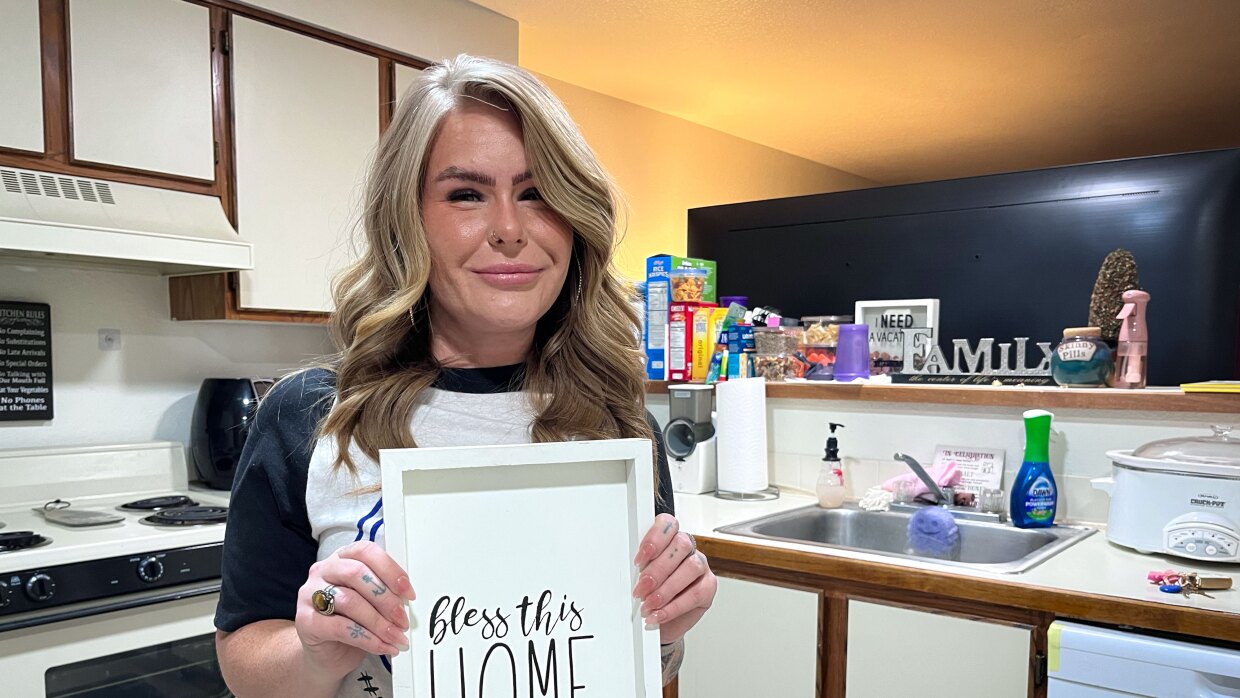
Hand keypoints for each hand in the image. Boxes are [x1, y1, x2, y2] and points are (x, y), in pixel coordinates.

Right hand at [294, 540, 416, 677]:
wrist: (327, 655)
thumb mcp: (371, 602)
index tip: (408, 593)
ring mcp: (310, 594)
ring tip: (395, 636)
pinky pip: (341, 627)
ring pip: (350, 601)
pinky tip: (381, 646)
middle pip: (357, 574)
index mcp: (342, 558)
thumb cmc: (352, 623)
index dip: (390, 570)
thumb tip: (407, 598)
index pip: (366, 551)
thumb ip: (385, 592)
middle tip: (403, 620)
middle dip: (386, 599)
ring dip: (379, 622)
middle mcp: (323, 570)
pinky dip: (367, 638)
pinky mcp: (305, 620)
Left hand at [632, 514, 716, 644]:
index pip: (667, 525)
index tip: (639, 559)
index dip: (654, 539)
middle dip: (658, 569)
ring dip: (666, 589)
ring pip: (691, 567)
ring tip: (649, 604)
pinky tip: (660, 613)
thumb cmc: (650, 594)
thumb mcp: (640, 578)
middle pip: (680, 545)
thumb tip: (629, 573)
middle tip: (641, 589)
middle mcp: (688, 549)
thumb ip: (639, 569)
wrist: (663, 622)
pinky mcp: (708, 587)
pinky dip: (674, 607)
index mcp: (669, 539)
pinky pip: (695, 594)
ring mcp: (701, 566)